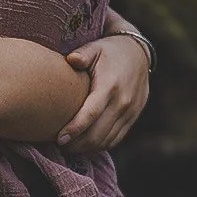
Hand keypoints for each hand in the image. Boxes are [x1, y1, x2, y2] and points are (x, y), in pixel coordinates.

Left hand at [57, 34, 149, 152]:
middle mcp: (122, 102)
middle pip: (98, 133)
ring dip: (86, 148)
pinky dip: (99, 145)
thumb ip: (82, 55)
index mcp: (110, 86)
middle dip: (77, 144)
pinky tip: (84, 144)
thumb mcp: (95, 48)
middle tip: (58, 145)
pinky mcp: (133, 118)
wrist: (138, 54)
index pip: (91, 114)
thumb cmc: (109, 51)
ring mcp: (130, 112)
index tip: (59, 139)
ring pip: (106, 140)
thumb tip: (70, 59)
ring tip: (68, 147)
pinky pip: (115, 139)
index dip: (75, 129)